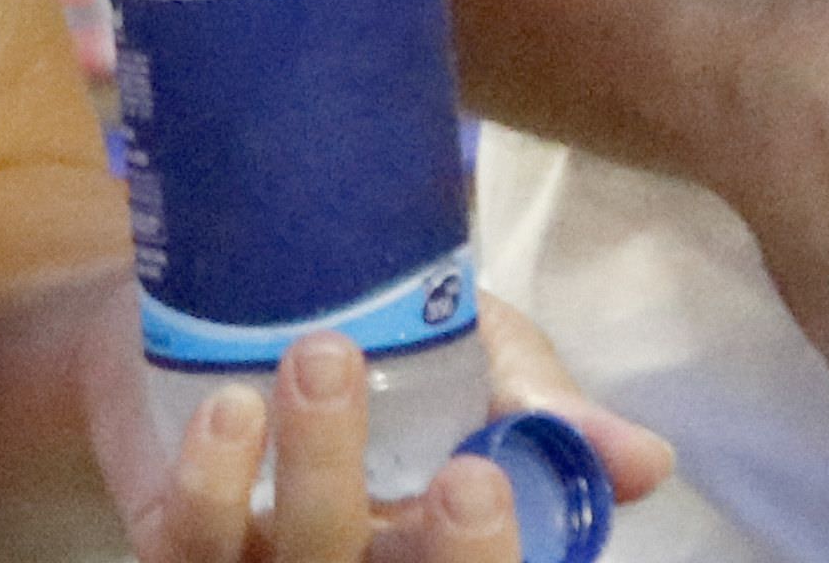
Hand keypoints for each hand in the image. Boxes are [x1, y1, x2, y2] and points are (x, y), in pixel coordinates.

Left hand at [93, 312, 670, 562]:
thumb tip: (650, 460)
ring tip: (323, 358)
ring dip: (319, 474)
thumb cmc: (374, 339)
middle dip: (448, 559)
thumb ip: (549, 414)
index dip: (488, 560)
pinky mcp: (178, 542)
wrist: (219, 293)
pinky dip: (213, 483)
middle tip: (463, 469)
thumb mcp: (479, 359)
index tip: (497, 483)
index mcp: (440, 547)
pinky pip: (192, 545)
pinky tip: (232, 406)